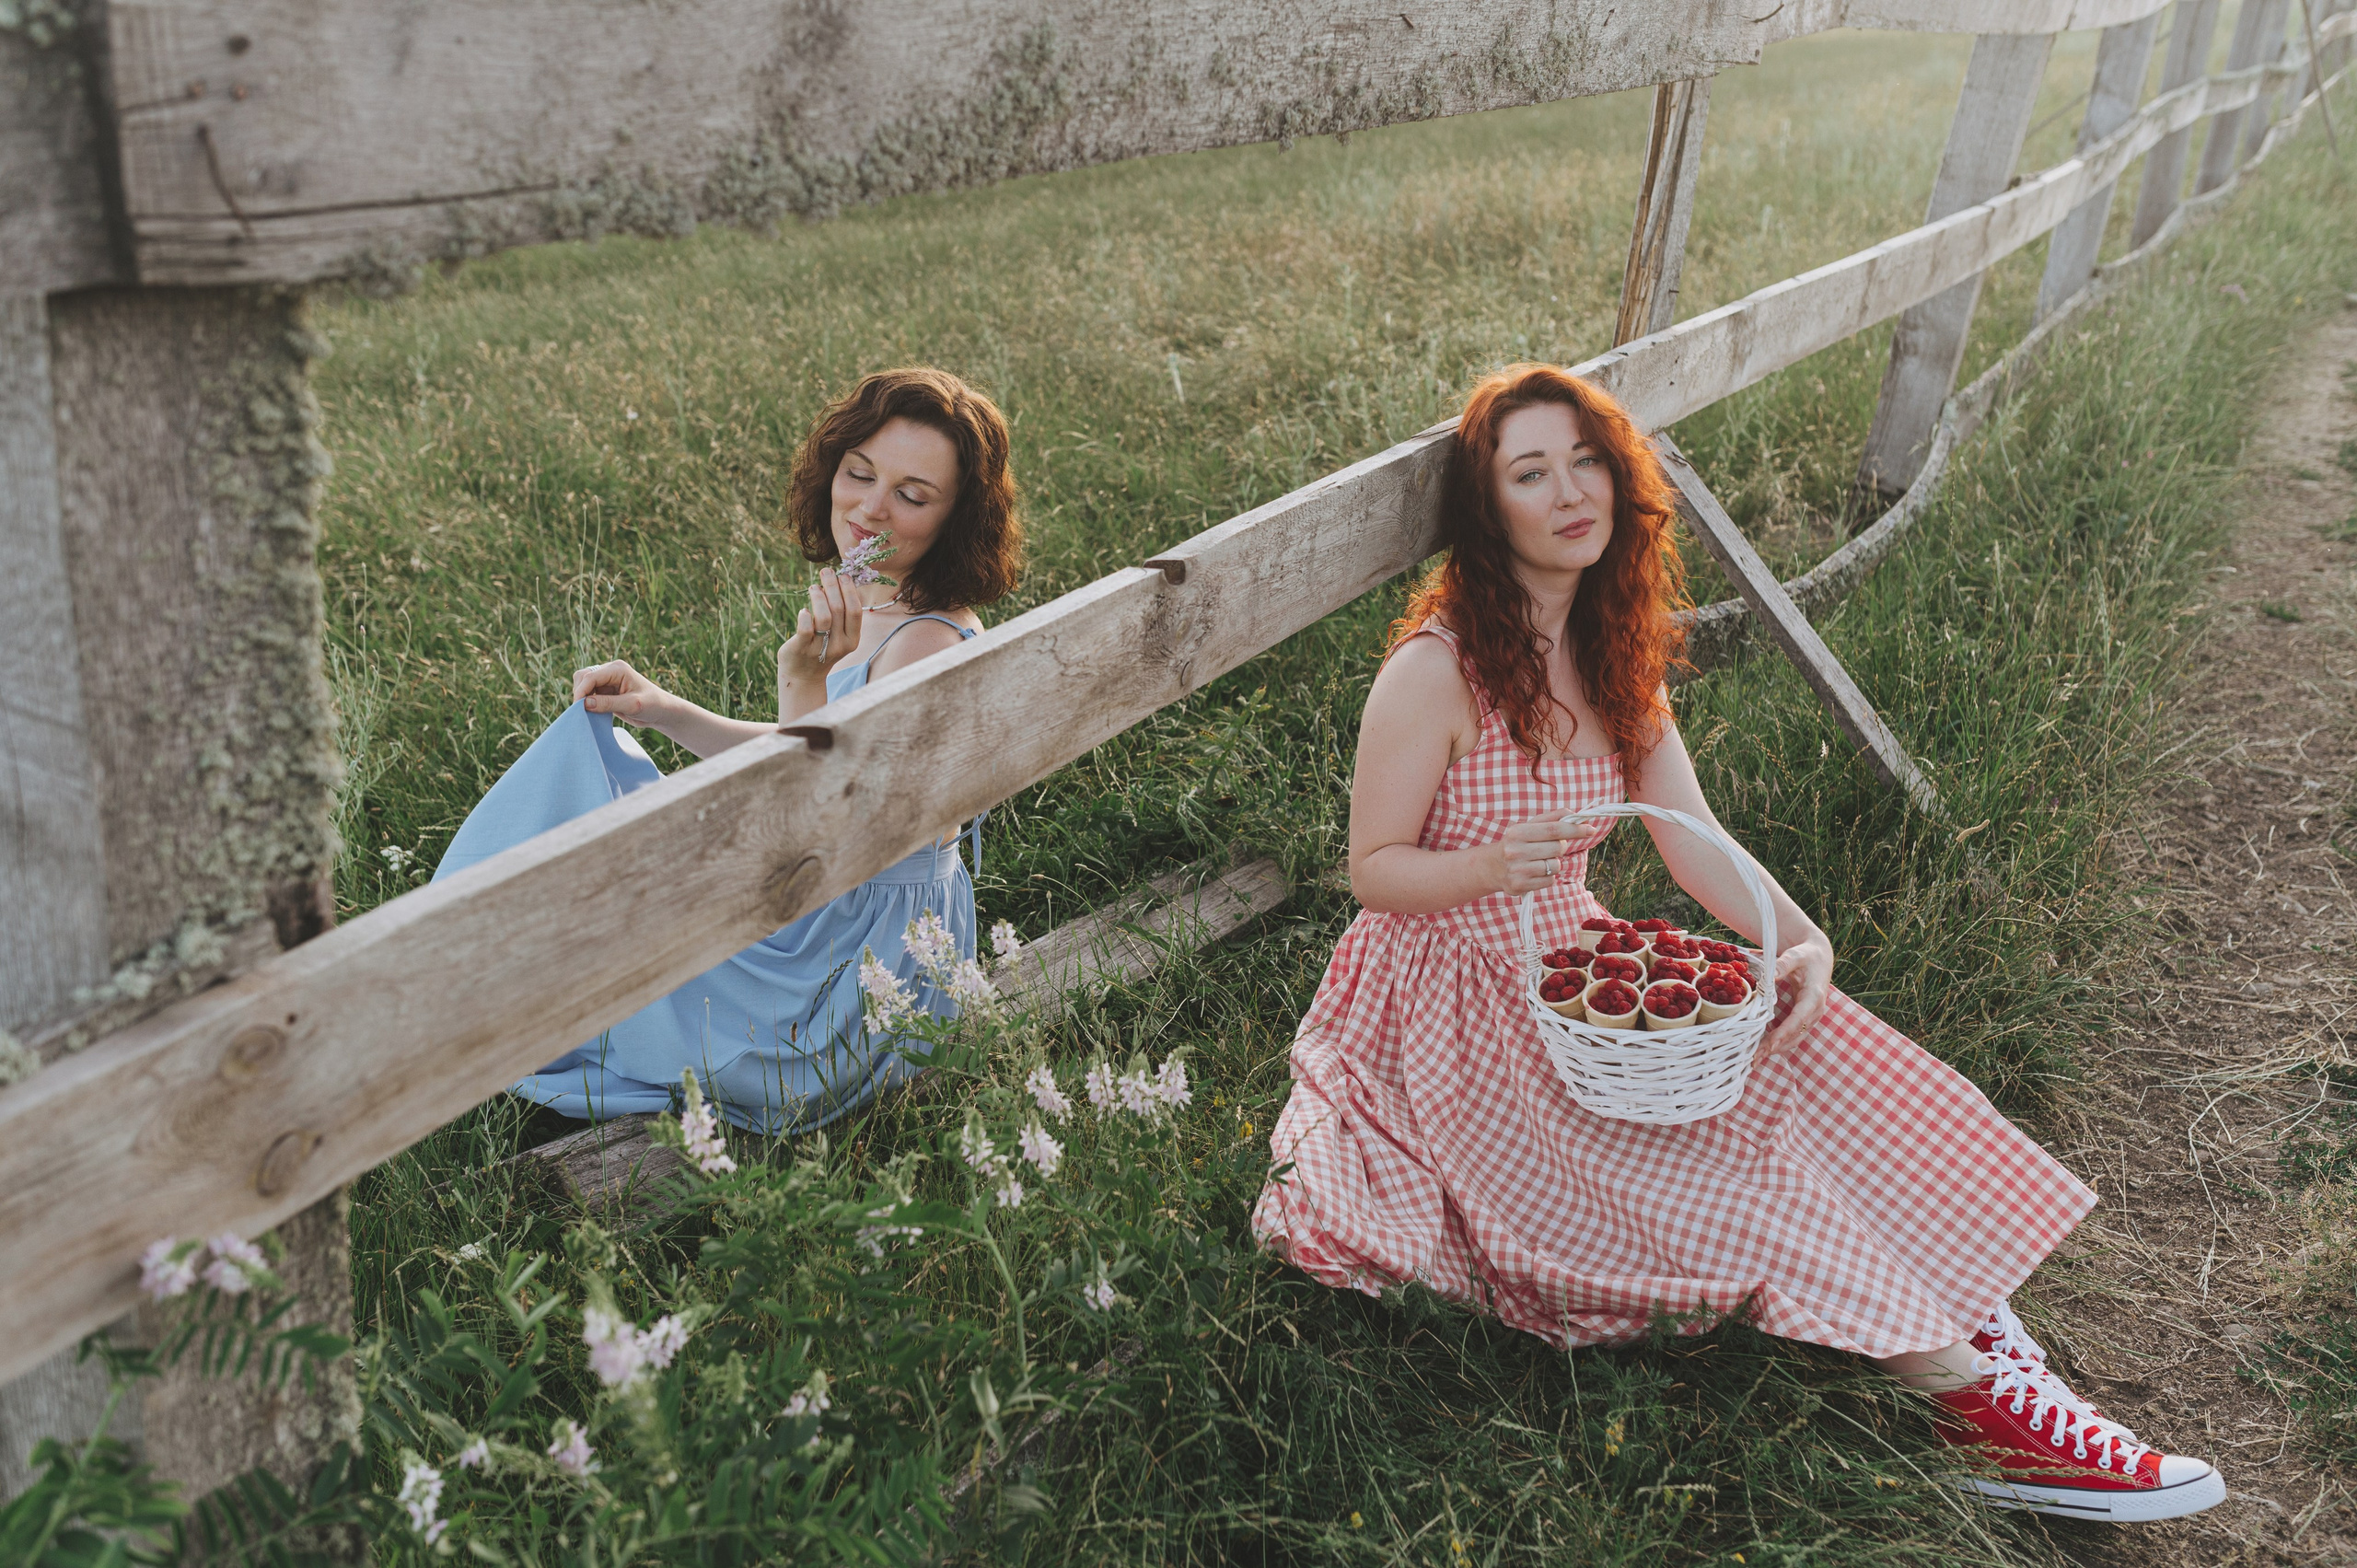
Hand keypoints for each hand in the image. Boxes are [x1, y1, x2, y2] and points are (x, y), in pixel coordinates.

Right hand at [572, 660, 674, 727]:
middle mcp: (610, 671)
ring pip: (583, 685)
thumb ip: (608, 703)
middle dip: (579, 693)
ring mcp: (606, 680)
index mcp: (617, 669)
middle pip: (582, 677)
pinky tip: (591, 713)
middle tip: (581, 712)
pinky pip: (588, 694)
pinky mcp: (605, 691)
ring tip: (586, 713)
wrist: (661, 711)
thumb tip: (584, 703)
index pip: (591, 676)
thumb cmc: (652, 705)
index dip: (581, 691)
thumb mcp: (632, 705)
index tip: (578, 708)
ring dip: (582, 698)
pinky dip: (586, 703)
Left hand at [776, 567, 863, 690]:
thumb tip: (840, 582)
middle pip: (839, 609)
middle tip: (826, 572)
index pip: (855, 610)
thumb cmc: (821, 648)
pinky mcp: (802, 649)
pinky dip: (804, 615)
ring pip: (823, 616)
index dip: (849, 590)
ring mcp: (821, 648)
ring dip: (818, 597)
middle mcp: (839, 645)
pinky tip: (803, 610)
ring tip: (813, 588)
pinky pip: (805, 628)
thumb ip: (842, 615)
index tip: (843, 575)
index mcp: (852, 640)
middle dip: (832, 586)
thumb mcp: (838, 636)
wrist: (803, 677)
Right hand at [1483, 816, 1571, 896]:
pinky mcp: (1520, 885)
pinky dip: (1548, 876)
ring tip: (1539, 861)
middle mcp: (1515, 851)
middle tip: (1549, 848)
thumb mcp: (1529, 826)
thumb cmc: (1518, 843)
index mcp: (1518, 832)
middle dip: (1561, 847)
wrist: (1493, 867)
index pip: (1553, 830)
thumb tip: (1577, 815)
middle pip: (1558, 848)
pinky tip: (1535, 873)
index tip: (1591, 829)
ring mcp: (1517, 870)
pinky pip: (1550, 880)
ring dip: (1554, 863)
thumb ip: (1553, 818)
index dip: (1575, 829)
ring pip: (1556, 866)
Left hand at [1757, 934, 1832, 1061]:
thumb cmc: (1806, 955)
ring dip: (1776, 1049)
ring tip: (1756, 1059)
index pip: (1799, 1018)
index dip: (1785, 1032)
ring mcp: (1812, 1016)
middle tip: (1755, 1058)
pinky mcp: (1806, 1018)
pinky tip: (1763, 1050)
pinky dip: (1780, 1044)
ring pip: (1795, 1038)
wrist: (1819, 956)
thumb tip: (1768, 977)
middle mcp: (1816, 1010)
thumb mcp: (1795, 955)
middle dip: (1776, 1047)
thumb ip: (1783, 964)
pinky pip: (1794, 1035)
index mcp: (1814, 995)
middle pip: (1796, 1034)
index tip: (1771, 1045)